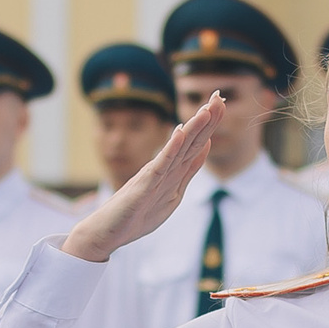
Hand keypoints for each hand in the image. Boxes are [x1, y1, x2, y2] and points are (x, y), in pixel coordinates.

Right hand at [62, 95, 226, 263]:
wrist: (106, 232)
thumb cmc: (136, 215)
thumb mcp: (173, 193)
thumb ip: (189, 170)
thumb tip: (206, 145)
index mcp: (174, 170)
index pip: (196, 143)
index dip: (210, 124)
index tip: (222, 103)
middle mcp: (165, 167)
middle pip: (190, 140)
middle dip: (206, 119)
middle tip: (220, 96)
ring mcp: (154, 175)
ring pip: (178, 148)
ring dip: (193, 128)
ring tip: (207, 109)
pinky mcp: (144, 185)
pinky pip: (160, 165)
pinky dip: (171, 148)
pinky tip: (179, 132)